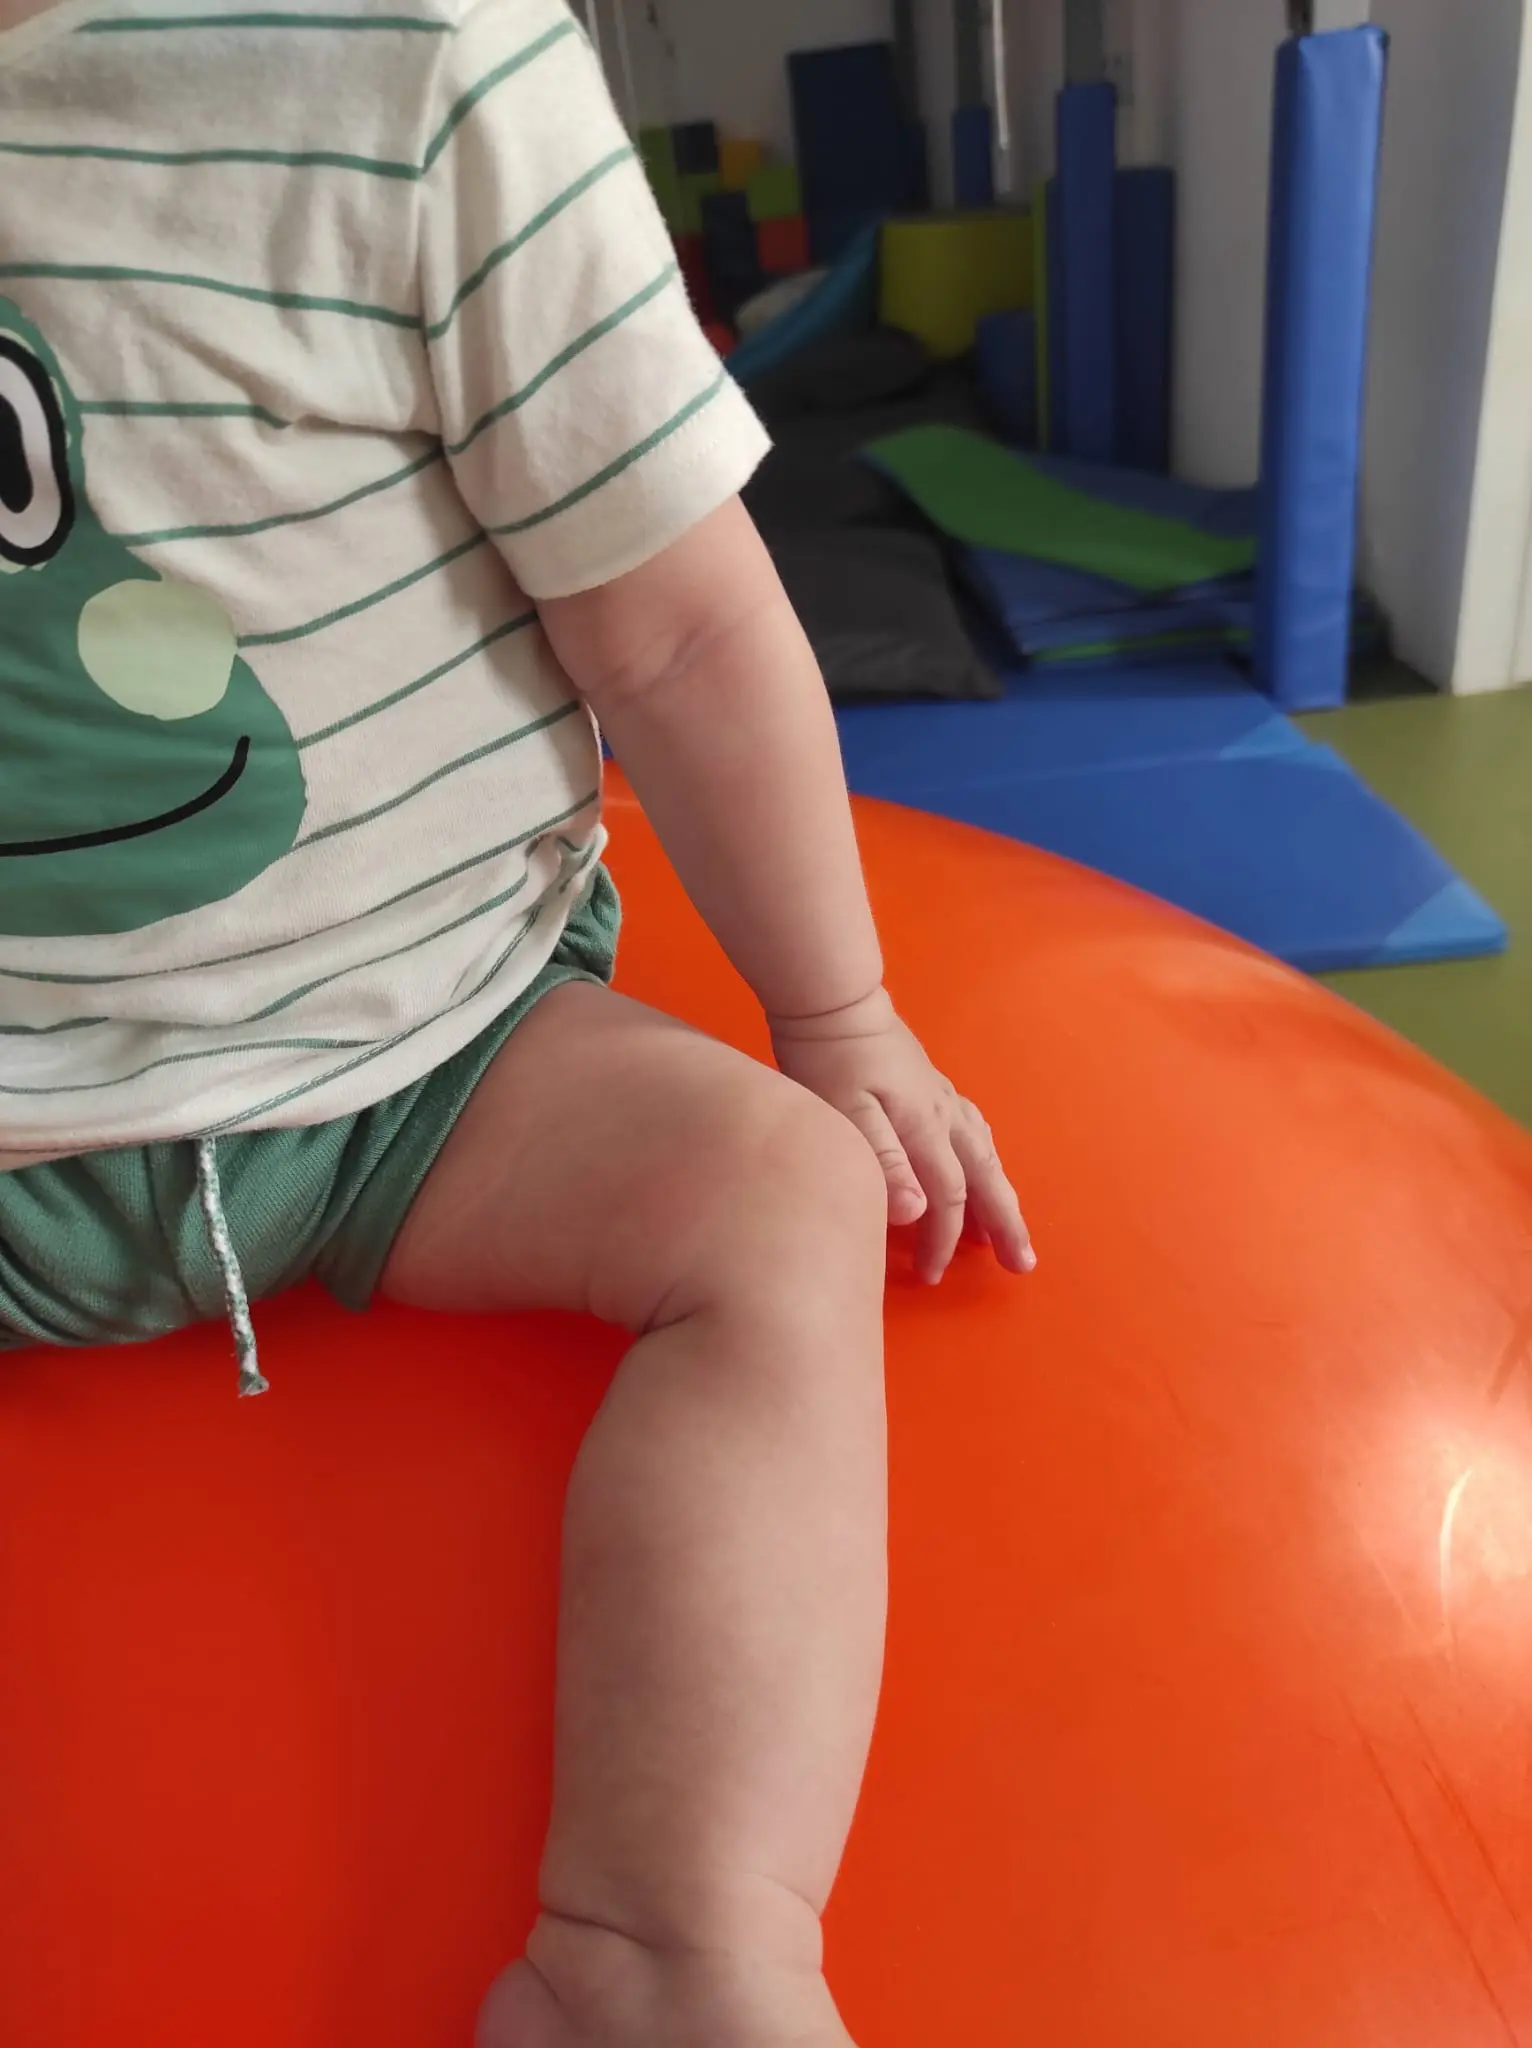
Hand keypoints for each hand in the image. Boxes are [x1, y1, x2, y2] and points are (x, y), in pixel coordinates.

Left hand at [769, 987, 1035, 1286]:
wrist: (833, 1001)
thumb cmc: (828, 1059)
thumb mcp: (845, 1112)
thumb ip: (883, 1160)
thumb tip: (920, 1211)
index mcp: (926, 1128)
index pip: (947, 1198)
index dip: (942, 1241)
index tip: (931, 1276)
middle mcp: (945, 1115)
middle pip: (985, 1178)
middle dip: (1005, 1225)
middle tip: (1023, 1265)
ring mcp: (941, 1097)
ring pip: (985, 1153)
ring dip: (999, 1194)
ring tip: (1007, 1227)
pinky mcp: (931, 1085)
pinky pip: (974, 1131)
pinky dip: (985, 1158)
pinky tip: (983, 1163)